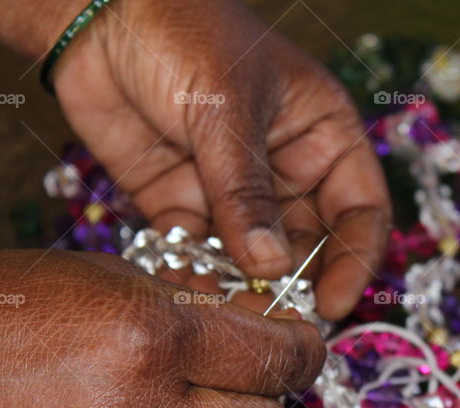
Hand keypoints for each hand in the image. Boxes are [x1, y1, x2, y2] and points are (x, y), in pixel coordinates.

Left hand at [52, 0, 391, 319]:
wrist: (98, 17)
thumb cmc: (183, 33)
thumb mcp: (226, 109)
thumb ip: (245, 192)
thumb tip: (270, 268)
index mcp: (322, 136)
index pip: (361, 210)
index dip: (355, 260)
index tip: (333, 304)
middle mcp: (285, 169)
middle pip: (308, 244)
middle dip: (294, 284)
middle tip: (275, 324)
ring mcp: (234, 191)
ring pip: (252, 257)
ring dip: (243, 288)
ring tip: (229, 319)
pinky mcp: (183, 202)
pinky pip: (198, 252)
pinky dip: (194, 274)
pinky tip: (186, 294)